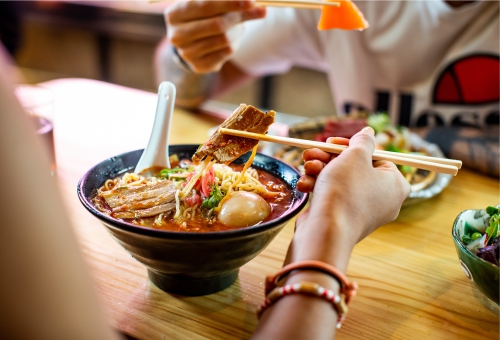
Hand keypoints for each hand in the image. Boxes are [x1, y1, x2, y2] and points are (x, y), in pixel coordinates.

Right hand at [165, 0, 265, 72]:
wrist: (192, 40)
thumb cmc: (202, 15)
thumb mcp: (208, 2)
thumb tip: (251, 1)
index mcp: (175, 14)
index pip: (206, 6)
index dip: (230, 3)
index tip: (251, 1)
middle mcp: (176, 35)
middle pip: (217, 24)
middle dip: (240, 17)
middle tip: (259, 11)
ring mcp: (186, 53)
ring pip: (224, 40)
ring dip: (238, 31)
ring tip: (238, 26)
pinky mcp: (198, 66)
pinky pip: (226, 54)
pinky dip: (234, 44)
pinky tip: (231, 40)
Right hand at [289, 127, 409, 269]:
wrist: (326, 231)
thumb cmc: (346, 191)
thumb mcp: (355, 156)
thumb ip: (363, 141)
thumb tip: (369, 133)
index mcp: (395, 184)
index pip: (375, 156)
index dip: (351, 147)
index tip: (332, 143)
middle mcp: (384, 199)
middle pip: (355, 168)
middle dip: (329, 158)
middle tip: (313, 152)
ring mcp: (364, 211)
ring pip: (340, 181)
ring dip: (320, 171)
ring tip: (306, 167)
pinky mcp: (344, 220)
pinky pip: (334, 197)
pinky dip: (318, 187)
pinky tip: (305, 185)